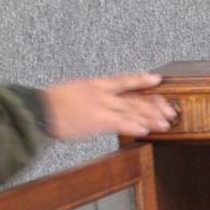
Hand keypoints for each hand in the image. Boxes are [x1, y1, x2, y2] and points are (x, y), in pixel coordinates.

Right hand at [42, 73, 176, 140]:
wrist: (39, 110)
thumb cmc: (51, 104)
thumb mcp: (73, 92)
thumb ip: (90, 96)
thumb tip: (100, 100)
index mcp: (95, 84)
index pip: (124, 81)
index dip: (142, 80)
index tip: (157, 80)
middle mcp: (102, 93)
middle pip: (134, 98)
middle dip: (154, 105)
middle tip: (170, 111)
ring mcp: (101, 106)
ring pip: (132, 110)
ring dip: (151, 118)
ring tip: (166, 123)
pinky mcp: (98, 120)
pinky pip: (121, 123)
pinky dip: (135, 126)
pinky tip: (147, 130)